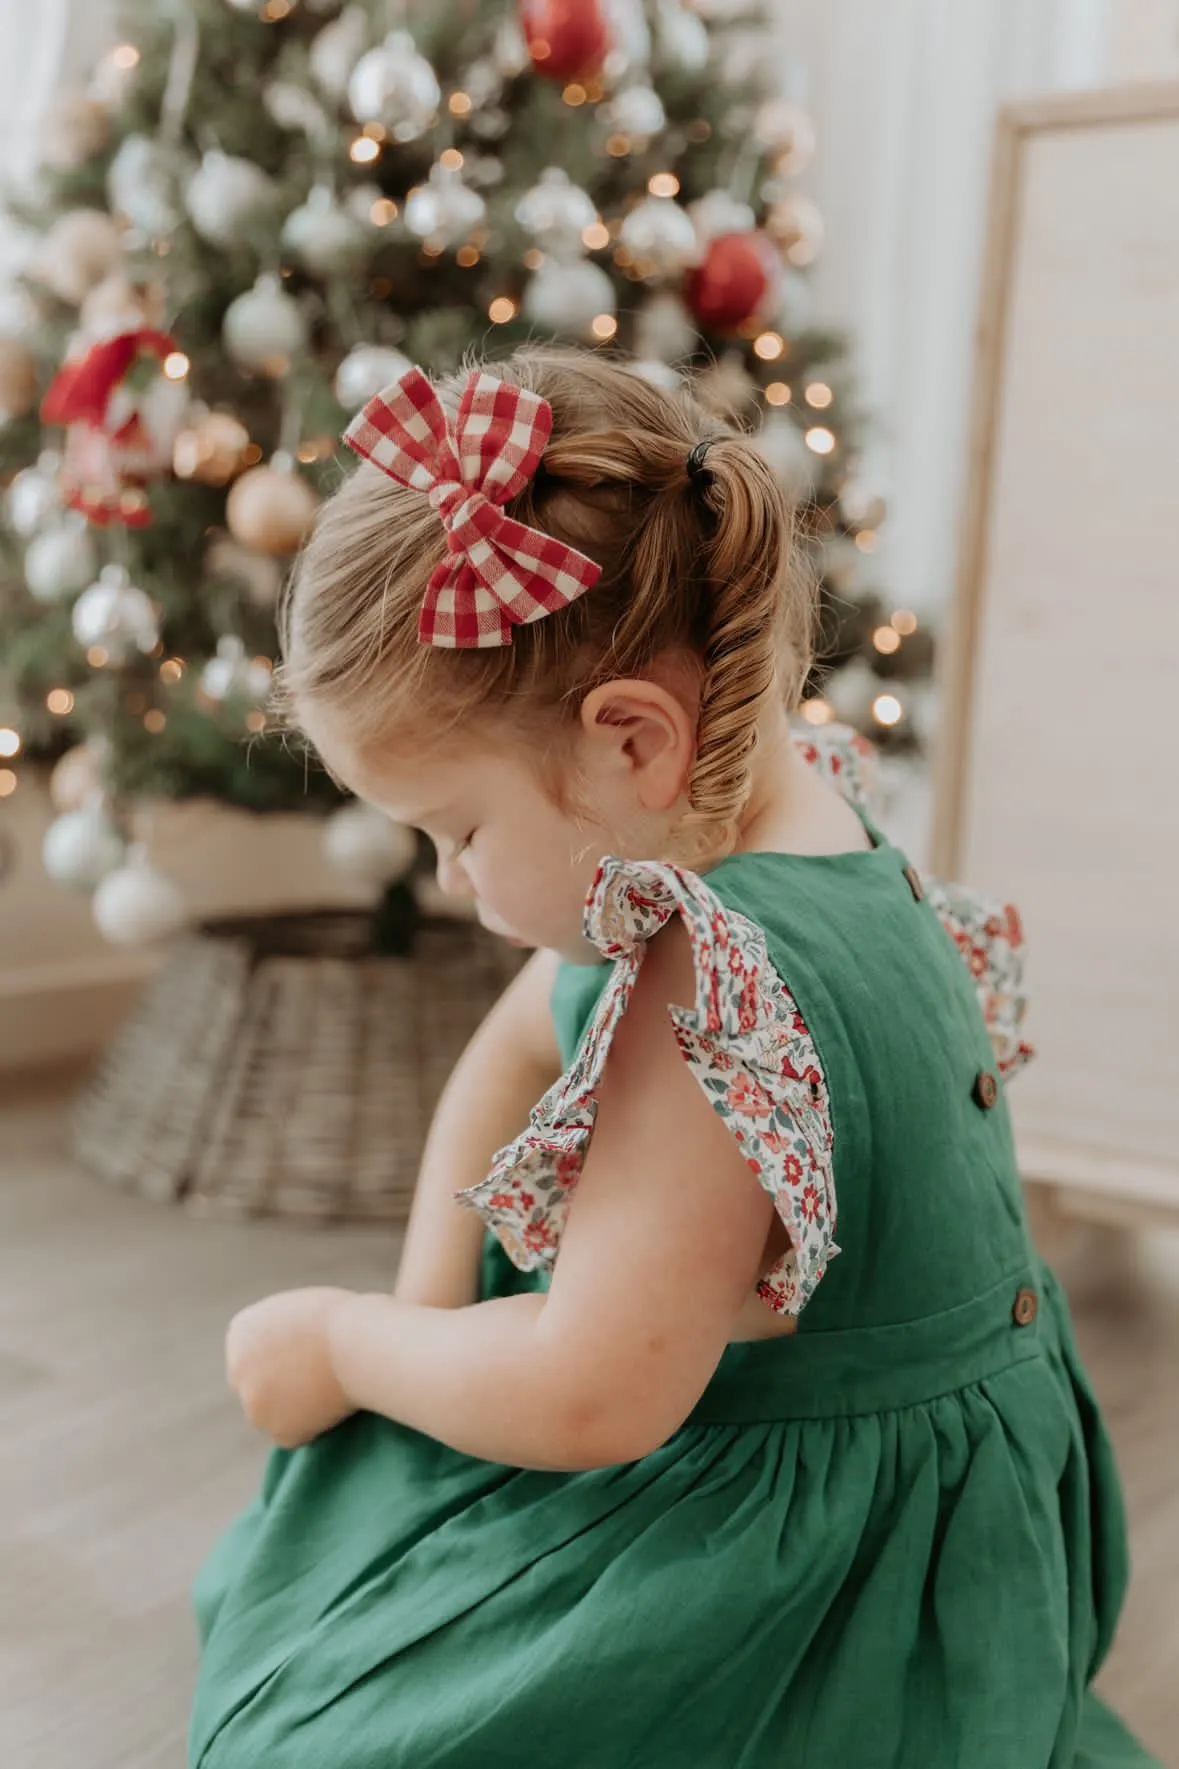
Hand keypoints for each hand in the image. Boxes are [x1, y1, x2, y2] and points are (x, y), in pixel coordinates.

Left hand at [225, 1286, 357, 1448]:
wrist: (360, 1344)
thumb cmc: (342, 1319)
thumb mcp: (298, 1311)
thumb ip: (279, 1334)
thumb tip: (282, 1360)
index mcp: (241, 1331)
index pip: (254, 1354)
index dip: (283, 1356)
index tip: (310, 1351)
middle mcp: (237, 1370)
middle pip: (258, 1385)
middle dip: (281, 1386)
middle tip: (320, 1377)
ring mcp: (254, 1405)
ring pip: (273, 1413)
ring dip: (296, 1408)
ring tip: (331, 1388)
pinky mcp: (278, 1432)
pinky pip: (295, 1434)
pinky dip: (313, 1426)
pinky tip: (333, 1406)